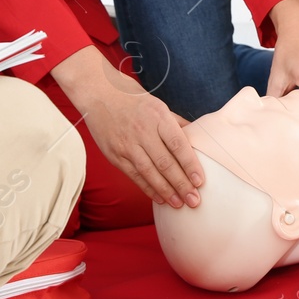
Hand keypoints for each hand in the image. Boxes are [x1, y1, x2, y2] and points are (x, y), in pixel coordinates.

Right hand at [58, 48, 203, 208]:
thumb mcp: (158, 105)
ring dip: (166, 191)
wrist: (98, 94)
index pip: (178, 144)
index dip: (190, 164)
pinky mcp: (115, 154)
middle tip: (194, 200)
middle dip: (181, 184)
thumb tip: (197, 138)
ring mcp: (127, 145)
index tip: (200, 181)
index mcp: (158, 117)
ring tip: (179, 204)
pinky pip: (134, 175)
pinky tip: (160, 198)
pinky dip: (148, 188)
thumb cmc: (133, 99)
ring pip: (150, 172)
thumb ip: (176, 124)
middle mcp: (143, 132)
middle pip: (165, 163)